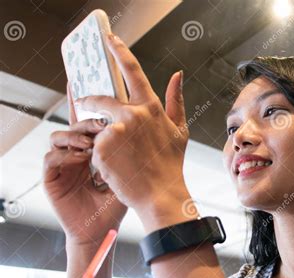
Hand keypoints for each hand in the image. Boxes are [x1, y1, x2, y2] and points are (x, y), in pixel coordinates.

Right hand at [43, 84, 127, 245]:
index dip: (93, 104)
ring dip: (75, 136)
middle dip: (88, 120)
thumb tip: (155, 117)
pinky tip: (82, 157)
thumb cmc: (121, 197)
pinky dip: (65, 154)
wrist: (104, 228)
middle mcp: (78, 152)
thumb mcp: (137, 166)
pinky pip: (51, 157)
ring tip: (91, 143)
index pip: (93, 120)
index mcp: (98, 147)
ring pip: (60, 136)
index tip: (102, 93)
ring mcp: (64, 163)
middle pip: (76, 124)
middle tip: (103, 124)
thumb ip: (143, 142)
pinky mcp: (52, 177)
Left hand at [75, 34, 194, 229]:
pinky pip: (94, 145)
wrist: (160, 194)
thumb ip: (176, 100)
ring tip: (120, 157)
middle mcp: (132, 115)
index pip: (132, 72)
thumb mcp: (179, 130)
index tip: (109, 39)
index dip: (120, 52)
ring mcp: (115, 130)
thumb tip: (178, 75)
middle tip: (86, 107)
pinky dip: (100, 154)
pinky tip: (115, 166)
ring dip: (103, 138)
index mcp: (151, 108)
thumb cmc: (170, 165)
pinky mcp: (101, 147)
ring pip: (99, 126)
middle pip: (103, 100)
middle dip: (92, 102)